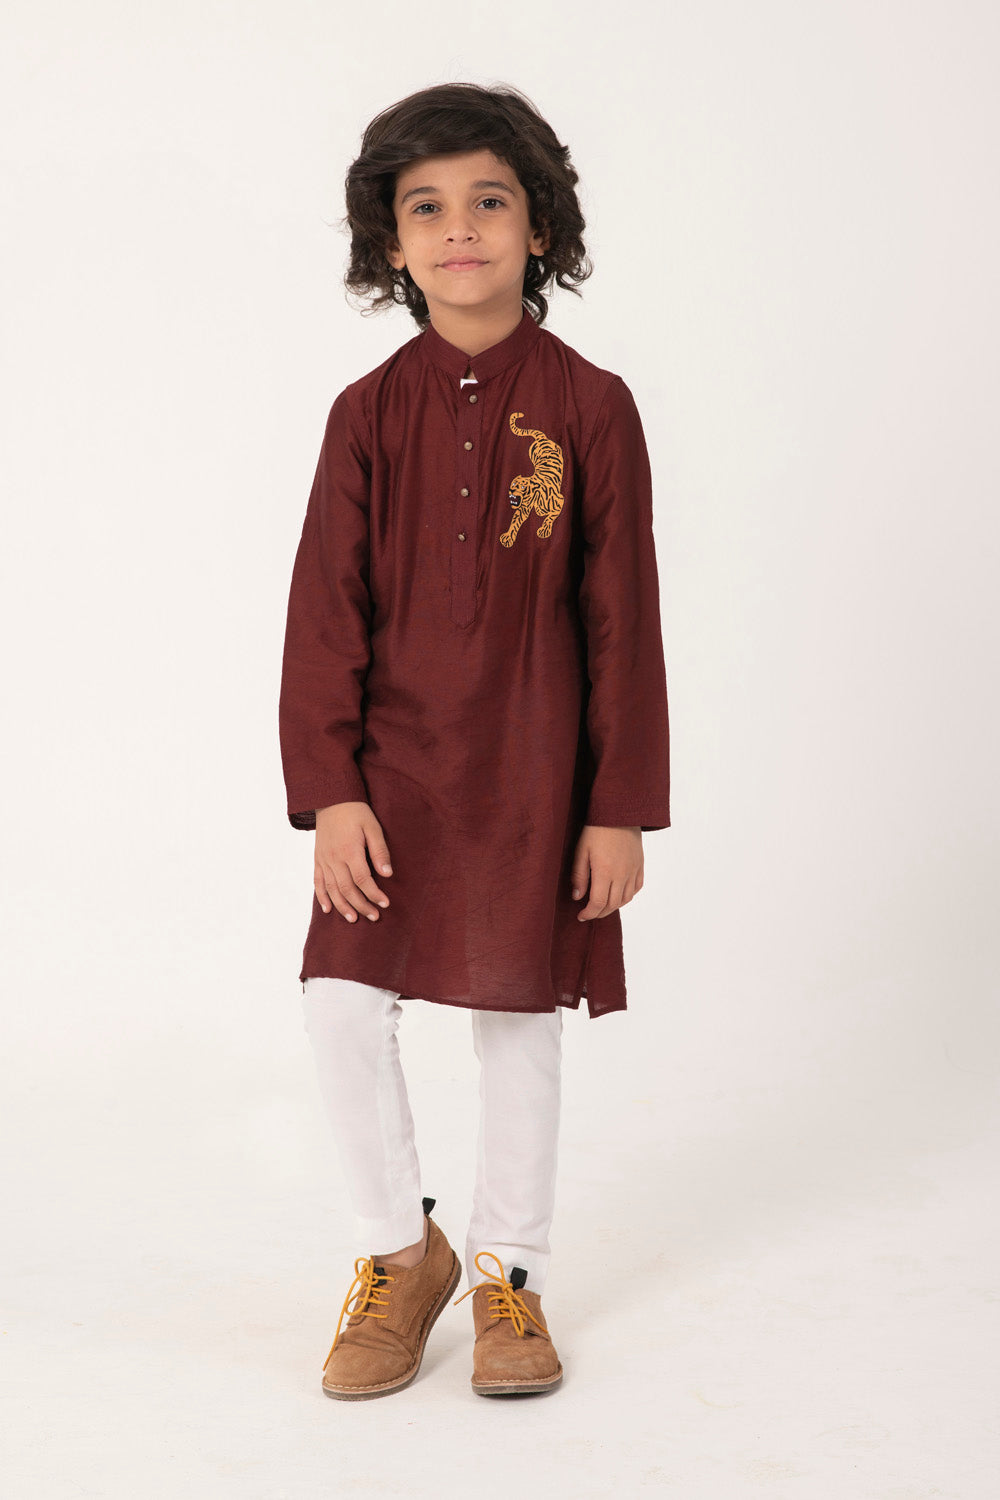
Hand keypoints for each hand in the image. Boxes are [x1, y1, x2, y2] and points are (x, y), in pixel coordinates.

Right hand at [314, 802, 392, 922]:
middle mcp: (334, 858)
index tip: (385, 904)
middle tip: (374, 916)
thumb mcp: (373, 827)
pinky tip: (328, 909)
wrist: (331, 798)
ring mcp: (323, 860)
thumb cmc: (356, 812)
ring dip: (343, 906)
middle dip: (362, 905)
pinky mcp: (317, 859)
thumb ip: (379, 851)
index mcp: (350, 851)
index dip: (374, 894)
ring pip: (332, 889)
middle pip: (347, 889)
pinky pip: (317, 882)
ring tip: (353, 918)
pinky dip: (322, 897)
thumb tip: (387, 874)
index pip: (363, 880)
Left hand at [570, 825, 642, 920]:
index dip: (589, 913)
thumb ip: (579, 876)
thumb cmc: (596, 829)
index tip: (581, 915)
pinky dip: (628, 896)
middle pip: (613, 905)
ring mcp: (633, 870)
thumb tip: (577, 897)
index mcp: (605, 872)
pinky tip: (619, 894)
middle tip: (589, 913)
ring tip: (602, 906)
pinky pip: (637, 887)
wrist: (619, 812)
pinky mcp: (640, 865)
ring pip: (626, 899)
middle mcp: (622, 874)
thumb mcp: (581, 851)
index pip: (598, 903)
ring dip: (614, 907)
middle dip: (600, 913)